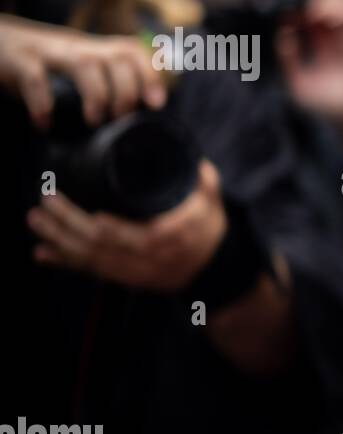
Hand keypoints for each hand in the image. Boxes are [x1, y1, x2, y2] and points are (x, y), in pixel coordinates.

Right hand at [0, 15, 167, 129]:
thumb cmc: (41, 63)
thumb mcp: (77, 68)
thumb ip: (102, 84)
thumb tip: (130, 119)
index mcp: (93, 49)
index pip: (131, 51)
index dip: (150, 74)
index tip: (156, 103)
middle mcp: (76, 47)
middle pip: (116, 57)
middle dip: (127, 90)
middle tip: (120, 118)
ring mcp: (48, 51)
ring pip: (85, 64)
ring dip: (97, 95)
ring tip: (95, 121)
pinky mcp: (18, 60)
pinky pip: (34, 78)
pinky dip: (42, 102)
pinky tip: (44, 123)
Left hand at [27, 158, 227, 290]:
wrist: (213, 268)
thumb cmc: (209, 229)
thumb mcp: (212, 202)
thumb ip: (203, 180)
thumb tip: (189, 155)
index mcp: (172, 239)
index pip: (140, 238)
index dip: (114, 229)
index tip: (91, 211)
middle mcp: (150, 259)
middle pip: (103, 247)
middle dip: (70, 225)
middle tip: (47, 201)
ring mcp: (134, 272)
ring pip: (91, 260)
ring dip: (59, 241)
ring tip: (36, 221)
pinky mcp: (124, 278)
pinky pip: (90, 271)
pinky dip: (64, 262)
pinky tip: (42, 253)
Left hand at [275, 0, 342, 159]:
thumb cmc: (330, 106)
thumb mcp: (298, 84)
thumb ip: (288, 59)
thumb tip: (283, 32)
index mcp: (321, 49)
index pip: (304, 21)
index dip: (293, 14)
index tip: (282, 16)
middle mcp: (337, 39)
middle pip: (318, 8)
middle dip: (305, 4)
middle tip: (292, 9)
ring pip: (336, 4)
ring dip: (322, 2)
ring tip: (309, 11)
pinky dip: (340, 6)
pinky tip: (325, 16)